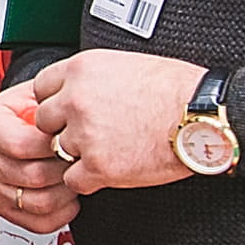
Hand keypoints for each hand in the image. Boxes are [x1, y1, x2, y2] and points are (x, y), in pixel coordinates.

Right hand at [0, 83, 79, 235]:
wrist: (20, 121)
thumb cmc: (32, 108)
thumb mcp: (37, 94)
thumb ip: (50, 105)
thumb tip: (75, 121)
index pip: (21, 144)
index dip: (53, 145)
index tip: (74, 139)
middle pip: (31, 176)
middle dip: (65, 169)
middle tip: (82, 159)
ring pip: (37, 203)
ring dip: (65, 193)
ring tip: (76, 176)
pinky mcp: (2, 208)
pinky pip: (37, 222)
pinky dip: (61, 214)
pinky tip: (69, 198)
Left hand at [30, 51, 211, 195]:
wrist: (203, 117)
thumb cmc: (178, 89)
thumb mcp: (125, 64)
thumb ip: (93, 77)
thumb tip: (76, 86)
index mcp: (82, 69)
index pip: (41, 87)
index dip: (56, 101)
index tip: (67, 110)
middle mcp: (77, 100)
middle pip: (44, 120)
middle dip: (63, 128)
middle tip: (89, 131)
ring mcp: (85, 134)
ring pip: (59, 150)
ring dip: (79, 153)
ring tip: (109, 148)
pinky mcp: (99, 166)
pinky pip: (74, 180)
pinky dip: (89, 179)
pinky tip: (109, 169)